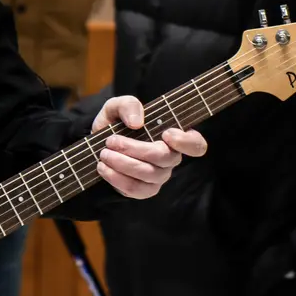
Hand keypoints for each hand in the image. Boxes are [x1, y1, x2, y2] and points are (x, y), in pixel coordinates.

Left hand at [90, 96, 207, 199]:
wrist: (98, 144)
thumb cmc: (116, 123)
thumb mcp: (117, 106)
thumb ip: (128, 105)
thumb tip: (137, 122)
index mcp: (173, 136)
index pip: (196, 144)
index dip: (186, 142)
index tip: (166, 134)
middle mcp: (171, 158)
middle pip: (165, 157)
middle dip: (134, 148)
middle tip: (111, 141)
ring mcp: (159, 176)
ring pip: (148, 174)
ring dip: (122, 163)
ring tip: (104, 153)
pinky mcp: (145, 190)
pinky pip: (135, 189)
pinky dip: (116, 178)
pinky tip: (103, 167)